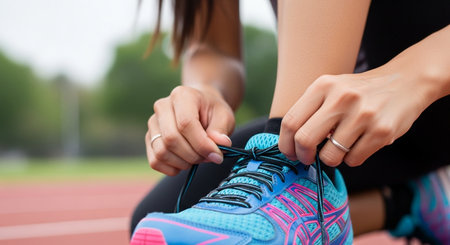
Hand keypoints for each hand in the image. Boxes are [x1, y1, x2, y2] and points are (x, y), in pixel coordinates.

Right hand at [146, 85, 233, 175]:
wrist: (200, 108)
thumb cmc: (212, 111)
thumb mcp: (224, 116)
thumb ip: (221, 130)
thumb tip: (221, 144)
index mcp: (182, 96)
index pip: (185, 123)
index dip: (201, 144)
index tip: (217, 154)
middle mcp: (162, 107)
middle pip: (171, 139)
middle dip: (193, 155)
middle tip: (208, 157)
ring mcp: (153, 123)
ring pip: (162, 152)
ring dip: (183, 163)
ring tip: (198, 158)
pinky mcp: (149, 138)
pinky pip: (155, 161)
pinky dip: (172, 168)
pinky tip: (185, 162)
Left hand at [279, 68, 433, 166]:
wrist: (406, 81)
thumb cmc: (360, 92)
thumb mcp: (332, 88)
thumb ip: (310, 110)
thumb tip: (290, 143)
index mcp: (323, 86)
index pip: (290, 121)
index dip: (286, 144)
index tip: (290, 152)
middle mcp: (341, 98)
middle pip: (304, 140)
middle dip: (303, 156)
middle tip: (308, 159)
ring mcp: (362, 115)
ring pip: (329, 156)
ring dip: (331, 158)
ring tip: (341, 146)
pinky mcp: (381, 131)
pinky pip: (353, 160)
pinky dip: (352, 159)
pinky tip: (359, 144)